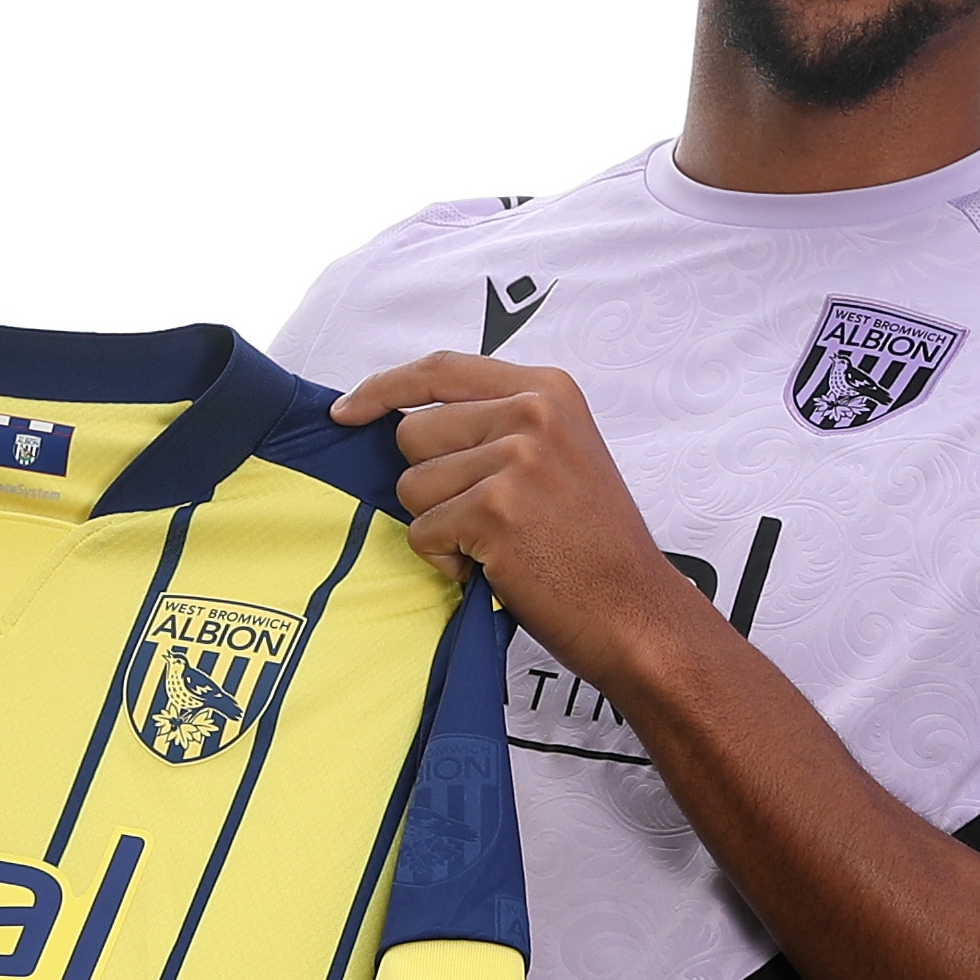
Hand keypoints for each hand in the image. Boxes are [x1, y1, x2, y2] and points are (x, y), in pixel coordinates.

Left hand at [332, 351, 702, 688]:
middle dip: (429, 483)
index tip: (346, 412)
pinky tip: (496, 568)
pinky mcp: (496, 509)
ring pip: (411, 485)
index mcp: (547, 388)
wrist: (634, 611)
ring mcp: (516, 458)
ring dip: (439, 525)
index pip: (439, 369)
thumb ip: (496, 421)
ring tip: (497, 544)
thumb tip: (404, 419)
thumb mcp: (559, 453)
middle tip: (485, 517)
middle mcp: (532, 412)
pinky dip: (447, 561)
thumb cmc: (590, 545)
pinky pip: (422, 531)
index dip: (382, 389)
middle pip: (413, 432)